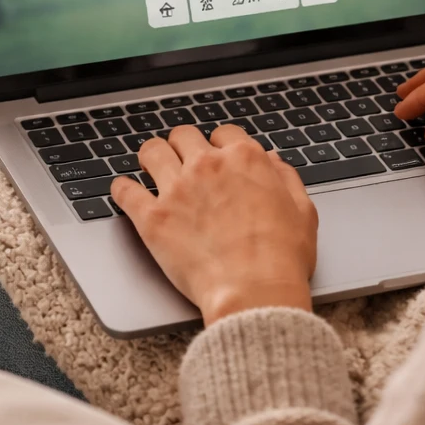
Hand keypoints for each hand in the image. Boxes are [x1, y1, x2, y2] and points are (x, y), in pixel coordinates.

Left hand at [113, 124, 317, 324]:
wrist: (254, 291)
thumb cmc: (282, 257)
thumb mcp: (303, 211)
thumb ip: (286, 179)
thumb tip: (273, 162)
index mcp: (245, 159)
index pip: (223, 133)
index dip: (220, 145)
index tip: (216, 156)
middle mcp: (207, 166)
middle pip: (183, 136)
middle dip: (184, 146)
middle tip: (182, 160)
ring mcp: (177, 190)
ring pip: (151, 151)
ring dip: (152, 157)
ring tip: (151, 166)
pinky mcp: (153, 219)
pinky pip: (125, 191)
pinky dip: (122, 189)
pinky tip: (123, 191)